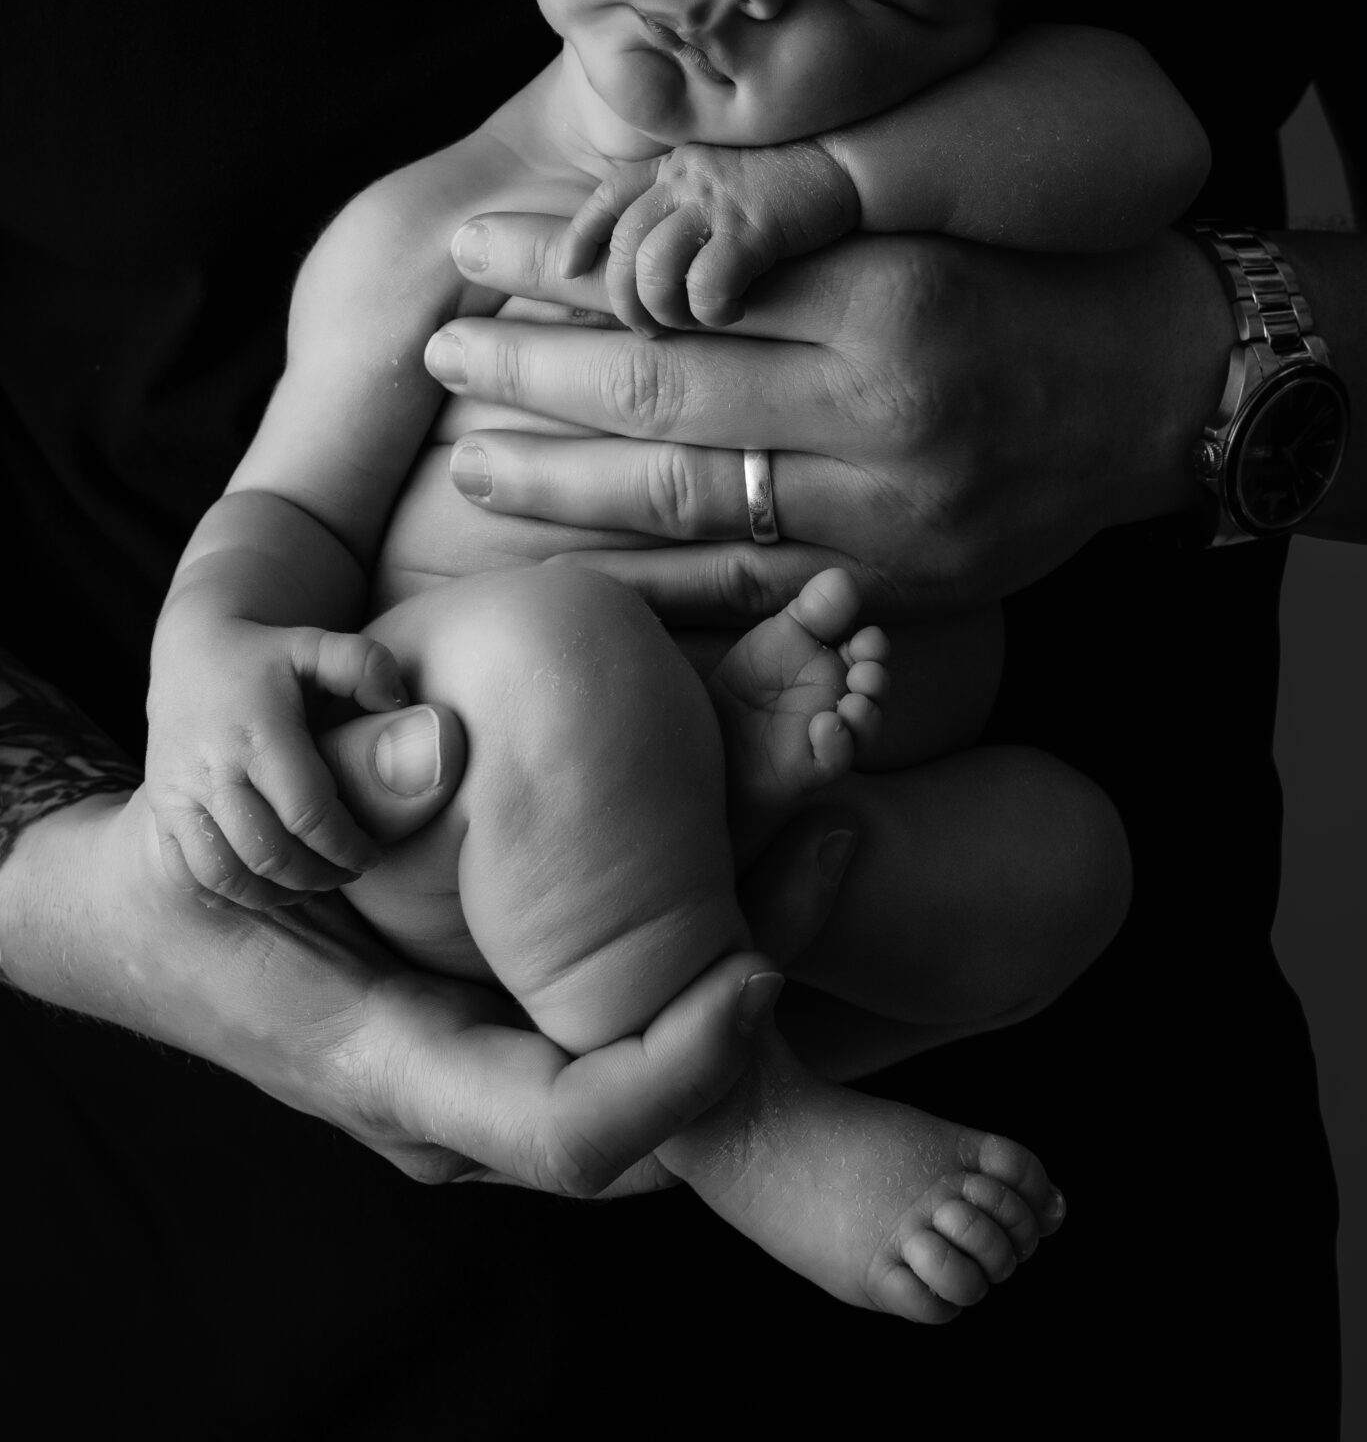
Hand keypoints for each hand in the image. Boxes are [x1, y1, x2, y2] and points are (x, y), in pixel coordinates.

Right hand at [5, 701, 848, 1199]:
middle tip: (830, 848)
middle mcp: (461, 1101)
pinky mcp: (508, 1023)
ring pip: (655, 1064)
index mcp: (395, 1070)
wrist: (140, 929)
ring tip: (824, 821)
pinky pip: (626, 1012)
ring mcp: (489, 1068)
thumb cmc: (179, 883)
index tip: (754, 974)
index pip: (570, 1135)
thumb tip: (438, 750)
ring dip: (747, 956)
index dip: (676, 1074)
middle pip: (649, 1111)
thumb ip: (320, 780)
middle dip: (754, 1005)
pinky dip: (697, 938)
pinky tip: (752, 826)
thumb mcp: (224, 826)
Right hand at [145, 617, 413, 906]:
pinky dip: (229, 893)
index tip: (373, 854)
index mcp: (257, 734)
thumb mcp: (317, 646)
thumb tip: (396, 702)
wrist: (190, 652)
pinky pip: (188, 875)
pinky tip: (266, 884)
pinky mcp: (159, 811)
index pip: (307, 814)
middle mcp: (211, 769)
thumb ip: (364, 665)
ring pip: (224, 874)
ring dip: (275, 891)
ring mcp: (177, 794)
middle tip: (348, 871)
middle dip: (318, 874)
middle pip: (268, 853)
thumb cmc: (268, 656)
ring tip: (311, 882)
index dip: (347, 845)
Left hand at [432, 214, 1228, 618]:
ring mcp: (893, 513)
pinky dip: (657, 578)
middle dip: (530, 369)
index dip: (567, 268)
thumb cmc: (1042, 275)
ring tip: (469, 466)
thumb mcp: (929, 215)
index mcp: (888, 291)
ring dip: (562, 485)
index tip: (477, 250)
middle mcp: (885, 409)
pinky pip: (754, 589)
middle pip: (664, 388)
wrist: (1174, 391)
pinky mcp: (906, 584)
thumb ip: (789, 230)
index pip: (687, 277)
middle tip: (441, 351)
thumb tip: (632, 228)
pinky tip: (576, 568)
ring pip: (691, 501)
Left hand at [558, 141, 859, 333]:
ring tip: (685, 325)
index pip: (607, 198)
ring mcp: (716, 201)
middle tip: (645, 328)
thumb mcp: (731, 185)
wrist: (855, 157)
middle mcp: (685, 179)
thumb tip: (663, 266)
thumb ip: (693, 213)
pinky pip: (705, 281)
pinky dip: (710, 309)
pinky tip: (732, 312)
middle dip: (619, 297)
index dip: (581, 236)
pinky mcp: (752, 226)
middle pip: (622, 244)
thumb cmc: (796, 181)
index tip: (569, 271)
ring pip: (650, 266)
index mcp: (675, 167)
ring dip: (661, 308)